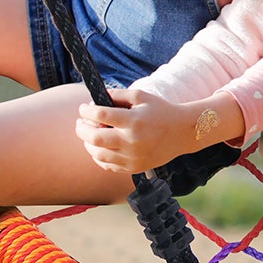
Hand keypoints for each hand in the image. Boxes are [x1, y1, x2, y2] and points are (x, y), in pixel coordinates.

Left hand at [74, 86, 241, 174]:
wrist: (182, 132)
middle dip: (81, 129)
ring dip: (88, 144)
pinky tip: (99, 147)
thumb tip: (94, 101)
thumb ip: (117, 95)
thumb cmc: (161, 111)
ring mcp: (132, 157)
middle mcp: (131, 141)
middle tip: (80, 123)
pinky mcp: (134, 168)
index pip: (100, 115)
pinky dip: (99, 157)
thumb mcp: (141, 96)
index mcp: (133, 120)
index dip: (86, 111)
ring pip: (98, 154)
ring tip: (89, 135)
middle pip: (94, 138)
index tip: (83, 108)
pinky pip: (108, 166)